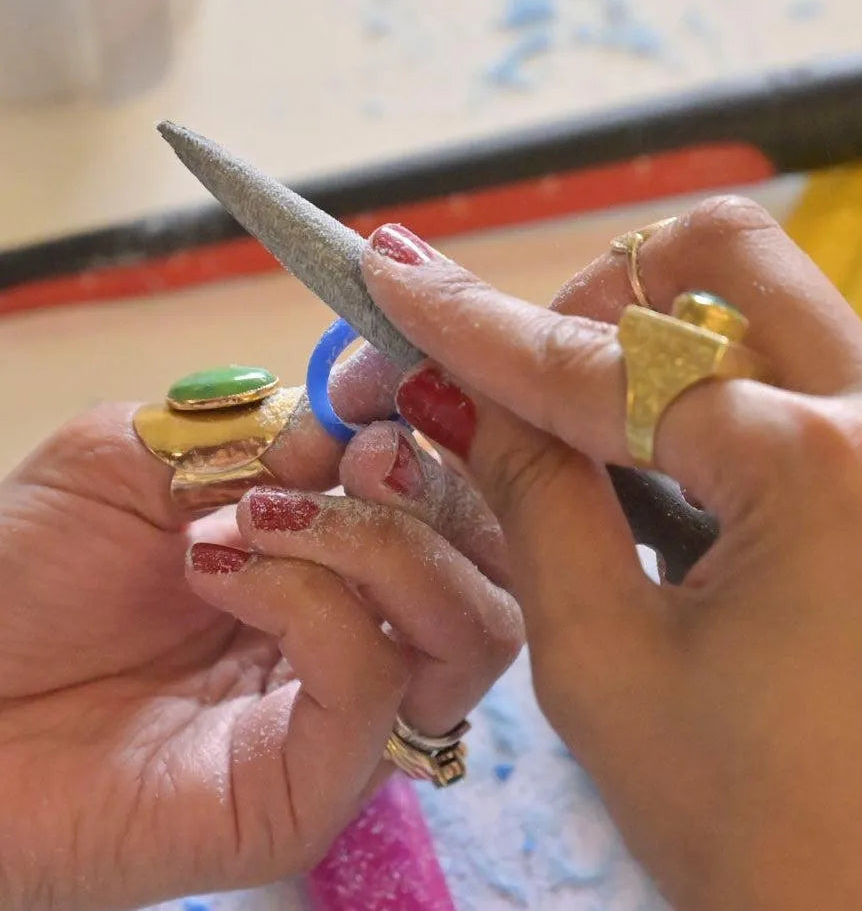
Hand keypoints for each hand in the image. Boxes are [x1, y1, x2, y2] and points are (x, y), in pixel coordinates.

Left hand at [0, 364, 519, 909]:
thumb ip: (262, 428)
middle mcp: (372, 640)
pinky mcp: (312, 792)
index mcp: (348, 566)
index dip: (449, 437)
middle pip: (498, 568)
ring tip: (259, 517)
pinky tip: (219, 567)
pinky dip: (312, 599)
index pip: (465, 507)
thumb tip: (376, 408)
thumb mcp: (145, 456)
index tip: (382, 385)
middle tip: (349, 456)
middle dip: (434, 490)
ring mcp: (351, 723)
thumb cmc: (34, 577)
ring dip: (382, 541)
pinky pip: (373, 684)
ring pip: (474, 628)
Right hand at [358, 202, 861, 909]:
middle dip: (605, 286)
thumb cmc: (746, 826)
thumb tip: (462, 394)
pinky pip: (817, 381)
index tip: (405, 283)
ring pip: (780, 308)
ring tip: (592, 423)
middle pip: (731, 258)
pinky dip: (727, 393)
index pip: (605, 366)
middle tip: (533, 362)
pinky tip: (676, 470)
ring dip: (668, 337)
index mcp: (814, 470)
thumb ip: (530, 497)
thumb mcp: (596, 658)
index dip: (484, 328)